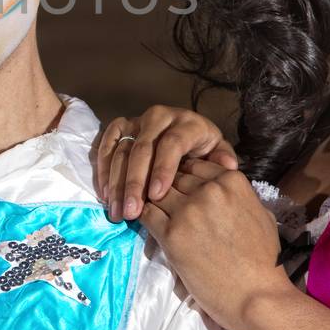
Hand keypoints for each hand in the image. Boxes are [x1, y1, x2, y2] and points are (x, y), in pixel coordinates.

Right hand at [94, 106, 238, 221]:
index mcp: (187, 123)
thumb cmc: (203, 150)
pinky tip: (105, 195)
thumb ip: (222, 159)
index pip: (171, 144)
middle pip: (142, 148)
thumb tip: (227, 166)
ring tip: (116, 211)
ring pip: (121, 149)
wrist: (187, 133)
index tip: (157, 196)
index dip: (162, 169)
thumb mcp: (218, 152)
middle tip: (131, 212)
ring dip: (115, 182)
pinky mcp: (121, 127)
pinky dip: (102, 170)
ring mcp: (137, 120)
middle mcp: (159, 117)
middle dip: (134, 183)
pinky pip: (106, 145)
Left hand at [139, 159, 284, 329]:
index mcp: (231, 181)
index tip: (181, 190)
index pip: (195, 166)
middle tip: (163, 203)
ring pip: (156, 191)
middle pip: (174, 177)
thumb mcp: (260, 214)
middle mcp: (208, 189)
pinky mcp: (171, 234)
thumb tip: (223, 189)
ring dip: (153, 201)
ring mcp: (188, 210)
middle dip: (168, 188)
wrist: (255, 296)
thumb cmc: (263, 261)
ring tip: (153, 212)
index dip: (185, 178)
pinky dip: (144, 216)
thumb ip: (238, 196)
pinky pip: (146, 213)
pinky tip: (148, 224)